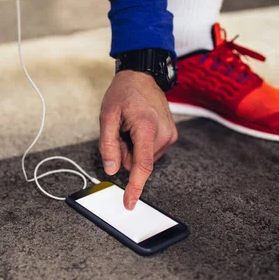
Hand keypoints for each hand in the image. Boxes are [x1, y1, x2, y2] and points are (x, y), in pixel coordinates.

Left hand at [99, 70, 177, 209]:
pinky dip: (140, 145)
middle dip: (125, 154)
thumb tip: (111, 169)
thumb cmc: (124, 93)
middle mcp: (163, 133)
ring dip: (132, 149)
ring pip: (143, 159)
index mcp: (146, 127)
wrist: (142, 76)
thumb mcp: (107, 116)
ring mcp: (170, 135)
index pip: (142, 166)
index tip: (130, 203)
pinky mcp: (171, 136)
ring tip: (130, 126)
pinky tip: (138, 128)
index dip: (135, 187)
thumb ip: (108, 145)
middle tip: (121, 131)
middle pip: (138, 163)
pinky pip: (150, 152)